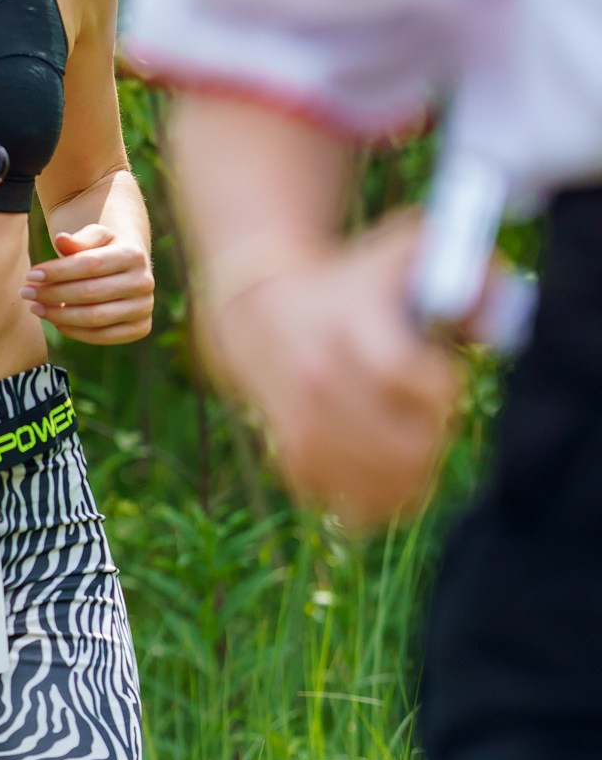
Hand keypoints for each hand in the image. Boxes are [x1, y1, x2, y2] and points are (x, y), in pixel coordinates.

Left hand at [23, 224, 154, 346]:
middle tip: (26, 293)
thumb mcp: (93, 237)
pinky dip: (73, 331)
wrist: (127, 268)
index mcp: (134, 255)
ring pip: (94, 318)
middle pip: (90, 293)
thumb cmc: (103, 249)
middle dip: (53, 294)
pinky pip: (101, 336)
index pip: (89, 265)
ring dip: (59, 315)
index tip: (30, 275)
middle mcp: (144, 282)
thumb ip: (77, 239)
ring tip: (35, 307)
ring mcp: (144, 308)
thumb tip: (61, 239)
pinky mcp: (139, 328)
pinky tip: (54, 320)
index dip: (57, 271)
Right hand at [207, 214, 462, 526]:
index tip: (447, 380)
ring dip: (418, 472)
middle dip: (436, 436)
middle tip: (435, 416)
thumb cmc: (356, 282)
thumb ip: (470, 273)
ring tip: (419, 443)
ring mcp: (302, 427)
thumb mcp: (406, 253)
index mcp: (348, 324)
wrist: (263, 314)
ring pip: (383, 485)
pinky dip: (385, 498)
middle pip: (401, 445)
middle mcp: (318, 381)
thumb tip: (496, 329)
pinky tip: (391, 469)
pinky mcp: (295, 461)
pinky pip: (355, 506)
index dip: (442, 388)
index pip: (400, 372)